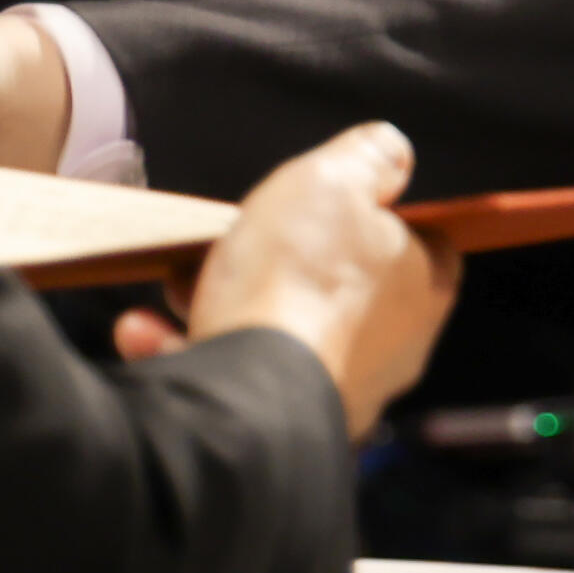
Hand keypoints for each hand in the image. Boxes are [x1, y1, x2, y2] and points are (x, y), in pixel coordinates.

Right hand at [131, 122, 461, 439]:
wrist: (243, 391)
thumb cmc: (297, 279)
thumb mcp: (334, 179)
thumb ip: (369, 156)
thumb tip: (392, 152)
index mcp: (420, 292)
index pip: (428, 249)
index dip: (385, 216)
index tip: (340, 199)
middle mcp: (387, 353)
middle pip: (340, 287)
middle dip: (283, 258)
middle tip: (245, 233)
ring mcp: (332, 392)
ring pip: (277, 331)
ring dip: (223, 300)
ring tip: (179, 277)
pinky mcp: (274, 421)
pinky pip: (230, 376)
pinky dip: (188, 348)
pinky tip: (145, 329)